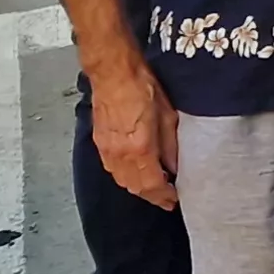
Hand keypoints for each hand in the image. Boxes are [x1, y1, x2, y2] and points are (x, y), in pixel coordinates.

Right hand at [87, 59, 180, 208]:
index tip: (174, 200)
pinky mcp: (99, 142)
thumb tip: (174, 167)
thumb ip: (171, 146)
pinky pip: (112, 169)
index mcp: (140, 149)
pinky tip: (135, 172)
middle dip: (152, 196)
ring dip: (138, 187)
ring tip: (153, 186)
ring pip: (122, 180)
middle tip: (167, 196)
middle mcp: (120, 154)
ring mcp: (106, 150)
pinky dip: (124, 176)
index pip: (152, 185)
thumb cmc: (142, 87)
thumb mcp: (168, 117)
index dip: (164, 197)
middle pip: (135, 188)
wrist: (114, 72)